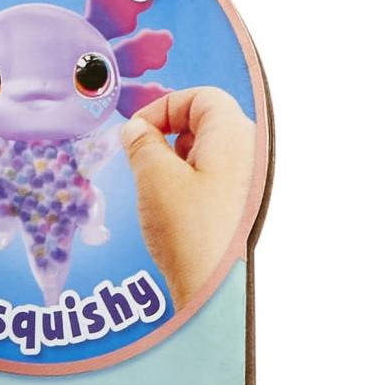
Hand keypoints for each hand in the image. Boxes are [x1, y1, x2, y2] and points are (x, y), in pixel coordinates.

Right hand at [119, 87, 259, 309]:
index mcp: (234, 134)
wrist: (213, 287)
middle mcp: (248, 150)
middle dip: (166, 135)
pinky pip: (211, 176)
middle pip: (204, 121)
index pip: (200, 97)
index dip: (162, 107)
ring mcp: (247, 178)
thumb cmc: (189, 233)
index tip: (134, 132)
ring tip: (154, 190)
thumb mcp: (154, 178)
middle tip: (140, 162)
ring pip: (205, 150)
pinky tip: (169, 208)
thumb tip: (136, 130)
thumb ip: (142, 144)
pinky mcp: (240, 203)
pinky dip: (186, 182)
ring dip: (174, 161)